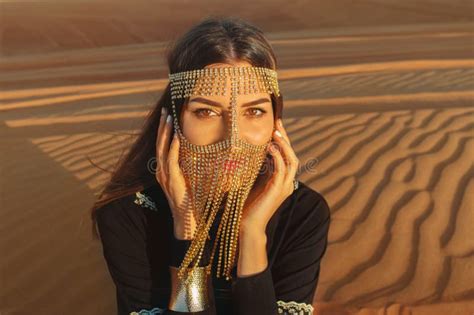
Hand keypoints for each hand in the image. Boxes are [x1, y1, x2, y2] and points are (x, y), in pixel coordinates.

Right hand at [155, 106, 196, 239]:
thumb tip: (205, 154)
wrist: (187, 220)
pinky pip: (171, 159)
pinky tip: (177, 136)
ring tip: (168, 118)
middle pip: (159, 143)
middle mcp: (162, 171)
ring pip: (162, 148)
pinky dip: (173, 147)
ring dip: (166, 132)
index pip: (163, 145)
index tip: (168, 116)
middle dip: (162, 126)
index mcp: (165, 170)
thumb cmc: (192, 201)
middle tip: (165, 111)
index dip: (165, 131)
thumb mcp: (191, 179)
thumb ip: (193, 167)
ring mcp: (165, 175)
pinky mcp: (171, 179)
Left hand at [241, 118, 299, 234]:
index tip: (275, 124)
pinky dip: (277, 156)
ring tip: (275, 132)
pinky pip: (282, 169)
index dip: (282, 139)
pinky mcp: (278, 190)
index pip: (286, 155)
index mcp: (282, 180)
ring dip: (284, 145)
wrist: (246, 225)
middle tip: (277, 122)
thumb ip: (257, 167)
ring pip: (292, 160)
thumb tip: (251, 149)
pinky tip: (269, 147)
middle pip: (292, 154)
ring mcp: (285, 186)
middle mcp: (287, 182)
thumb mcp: (252, 180)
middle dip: (285, 138)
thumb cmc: (247, 204)